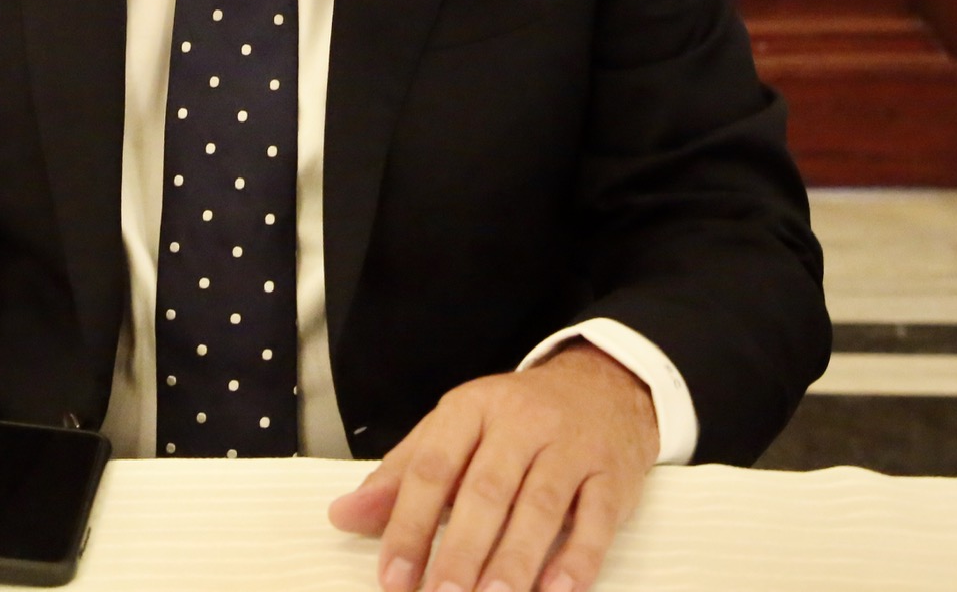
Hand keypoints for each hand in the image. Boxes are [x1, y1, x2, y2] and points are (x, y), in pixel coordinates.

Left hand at [327, 344, 657, 591]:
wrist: (602, 385)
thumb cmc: (516, 418)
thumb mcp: (453, 431)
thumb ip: (401, 476)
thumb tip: (343, 515)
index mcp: (471, 409)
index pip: (432, 469)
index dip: (409, 525)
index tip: (394, 577)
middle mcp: (521, 424)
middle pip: (485, 491)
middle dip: (461, 551)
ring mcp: (571, 447)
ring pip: (540, 507)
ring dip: (515, 561)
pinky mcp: (613, 475)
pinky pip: (596, 519)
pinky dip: (577, 559)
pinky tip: (555, 591)